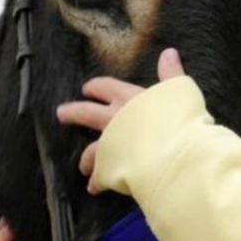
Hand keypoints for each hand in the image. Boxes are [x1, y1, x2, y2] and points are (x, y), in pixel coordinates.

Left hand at [57, 48, 185, 192]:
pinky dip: (98, 182)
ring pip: (91, 149)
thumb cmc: (178, 118)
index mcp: (130, 99)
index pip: (107, 88)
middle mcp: (115, 119)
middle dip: (74, 112)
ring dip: (86, 157)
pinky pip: (101, 176)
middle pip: (87, 114)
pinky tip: (95, 188)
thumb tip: (169, 52)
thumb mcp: (179, 91)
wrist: (172, 151)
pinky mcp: (111, 168)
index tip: (88, 89)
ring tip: (82, 166)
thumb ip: (171, 74)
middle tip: (62, 114)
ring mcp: (111, 144)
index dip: (97, 88)